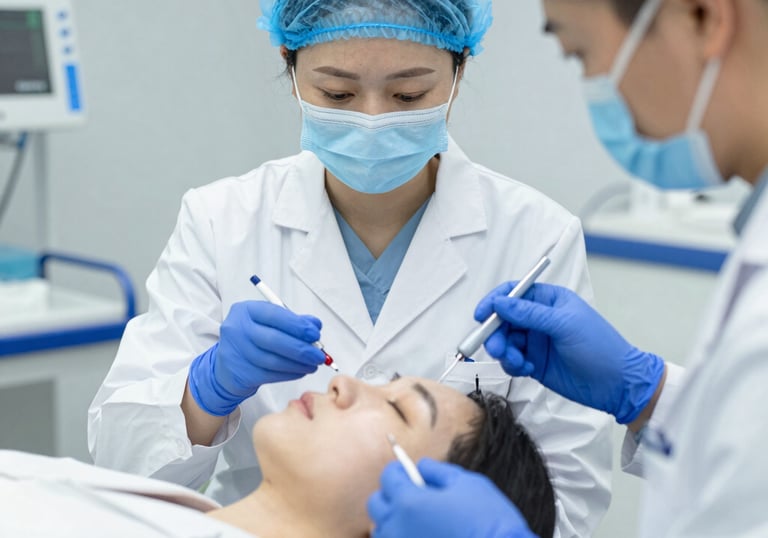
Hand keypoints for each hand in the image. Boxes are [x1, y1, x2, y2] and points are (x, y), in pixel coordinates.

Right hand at [188, 301, 325, 415]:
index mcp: (246, 310)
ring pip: (273, 360)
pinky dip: (290, 374)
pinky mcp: (241, 373)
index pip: (275, 315)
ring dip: (298, 364)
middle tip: (319, 354)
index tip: (315, 333)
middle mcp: (237, 329)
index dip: (298, 325)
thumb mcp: (268, 322)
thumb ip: (292, 321)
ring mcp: (236, 352)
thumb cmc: (253, 338)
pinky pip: (270, 375)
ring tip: (313, 364)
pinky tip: (300, 371)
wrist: (227, 365)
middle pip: (274, 340)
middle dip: (301, 348)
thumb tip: (315, 326)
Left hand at [368, 459, 536, 537]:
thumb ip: (438, 471)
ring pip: (381, 530)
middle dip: (391, 494)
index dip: (399, 470)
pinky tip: (420, 535)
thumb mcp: (467, 483)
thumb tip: (421, 466)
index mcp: (409, 501)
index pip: (388, 477)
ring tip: (416, 520)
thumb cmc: (488, 520)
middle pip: (377, 504)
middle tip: (412, 493)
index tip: (408, 471)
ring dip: (392, 521)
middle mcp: (397, 527)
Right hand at [475, 282, 664, 423]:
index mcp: (549, 300)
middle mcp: (539, 319)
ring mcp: (536, 341)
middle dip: (496, 332)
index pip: (513, 293)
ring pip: (505, 341)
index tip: (481, 315)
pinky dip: (513, 365)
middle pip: (503, 319)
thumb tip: (500, 303)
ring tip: (517, 362)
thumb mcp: (564, 325)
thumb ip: (529, 314)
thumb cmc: (599, 347)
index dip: (494, 301)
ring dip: (504, 351)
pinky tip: (528, 369)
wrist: (617, 384)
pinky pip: (511, 360)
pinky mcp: (534, 362)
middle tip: (497, 347)